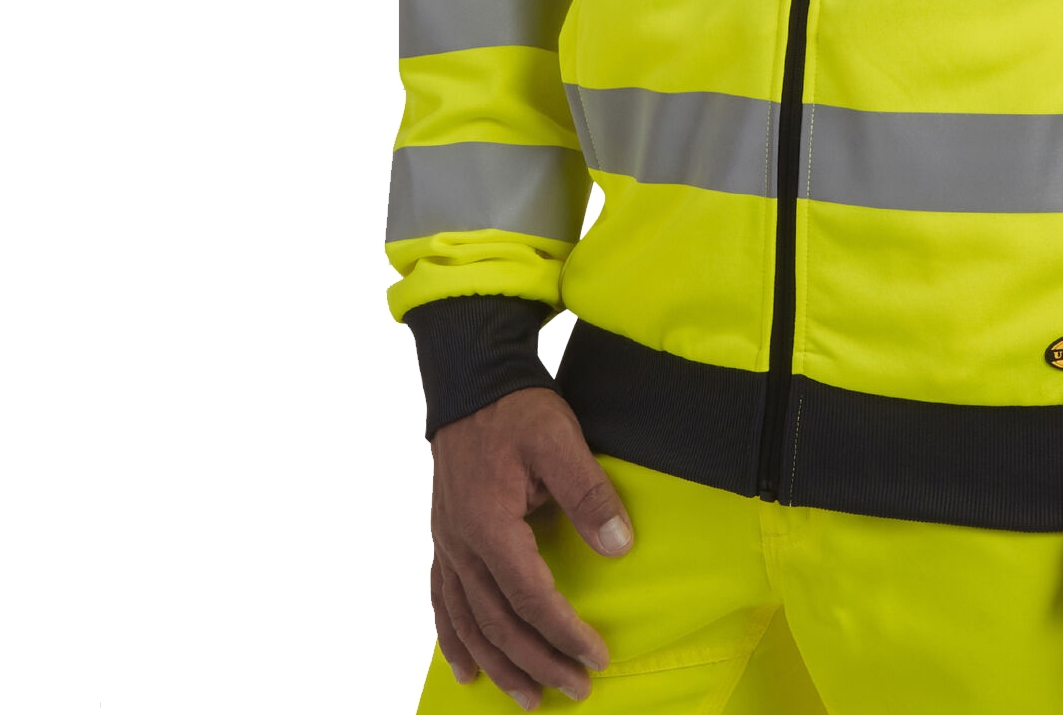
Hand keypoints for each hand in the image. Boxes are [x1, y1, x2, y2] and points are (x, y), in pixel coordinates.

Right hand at [430, 387, 633, 706]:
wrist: (470, 379)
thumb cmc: (516, 407)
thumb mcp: (560, 438)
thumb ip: (589, 491)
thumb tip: (619, 545)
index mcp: (490, 525)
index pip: (530, 598)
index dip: (564, 633)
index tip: (597, 657)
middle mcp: (462, 545)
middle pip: (499, 622)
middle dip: (538, 662)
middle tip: (575, 689)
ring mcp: (448, 543)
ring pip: (469, 622)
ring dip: (499, 664)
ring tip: (527, 698)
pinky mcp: (445, 537)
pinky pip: (443, 601)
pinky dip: (454, 639)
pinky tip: (467, 667)